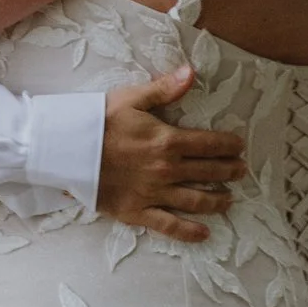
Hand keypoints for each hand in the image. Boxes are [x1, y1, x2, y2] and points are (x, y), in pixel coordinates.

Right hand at [97, 67, 246, 243]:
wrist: (66, 149)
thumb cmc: (98, 120)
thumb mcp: (131, 98)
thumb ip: (164, 89)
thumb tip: (192, 72)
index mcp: (167, 140)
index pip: (209, 144)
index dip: (228, 145)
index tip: (240, 147)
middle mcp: (166, 170)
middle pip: (207, 172)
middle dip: (229, 172)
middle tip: (241, 171)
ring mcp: (154, 193)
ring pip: (195, 201)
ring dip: (216, 201)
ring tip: (228, 200)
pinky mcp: (137, 211)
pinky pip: (169, 226)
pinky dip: (189, 232)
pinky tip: (204, 234)